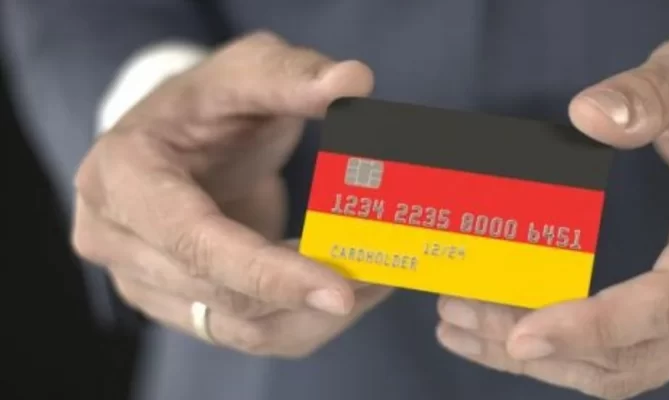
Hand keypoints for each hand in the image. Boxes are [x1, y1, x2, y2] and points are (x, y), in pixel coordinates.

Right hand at [72, 32, 391, 355]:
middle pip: (221, 295)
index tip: (341, 290)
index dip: (267, 272)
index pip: (193, 241)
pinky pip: (251, 335)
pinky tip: (350, 290)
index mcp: (120, 177)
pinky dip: (306, 320)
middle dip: (308, 291)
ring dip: (316, 314)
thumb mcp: (246, 71)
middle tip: (385, 268)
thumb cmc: (211, 102)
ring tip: (376, 277)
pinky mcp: (180, 306)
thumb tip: (353, 82)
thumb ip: (293, 76)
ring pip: (241, 329)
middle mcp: (114, 240)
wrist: (181, 139)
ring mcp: (142, 282)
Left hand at [435, 28, 668, 398]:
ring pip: (626, 370)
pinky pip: (626, 362)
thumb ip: (657, 90)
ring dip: (542, 359)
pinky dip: (563, 357)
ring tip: (463, 325)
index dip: (601, 324)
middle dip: (544, 343)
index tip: (524, 334)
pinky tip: (502, 338)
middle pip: (640, 350)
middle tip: (461, 312)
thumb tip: (588, 119)